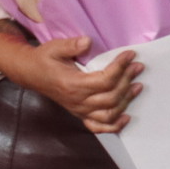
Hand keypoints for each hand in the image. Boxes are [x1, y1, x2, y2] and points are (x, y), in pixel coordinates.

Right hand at [0, 24, 141, 132]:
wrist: (31, 73)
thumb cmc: (45, 59)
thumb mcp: (55, 48)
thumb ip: (71, 45)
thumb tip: (87, 42)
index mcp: (72, 84)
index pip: (104, 80)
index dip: (120, 68)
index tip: (130, 55)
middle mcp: (77, 101)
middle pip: (110, 97)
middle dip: (127, 81)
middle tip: (138, 67)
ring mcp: (79, 110)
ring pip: (108, 113)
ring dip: (126, 101)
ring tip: (137, 86)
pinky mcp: (80, 114)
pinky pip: (97, 127)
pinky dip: (113, 126)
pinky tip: (126, 118)